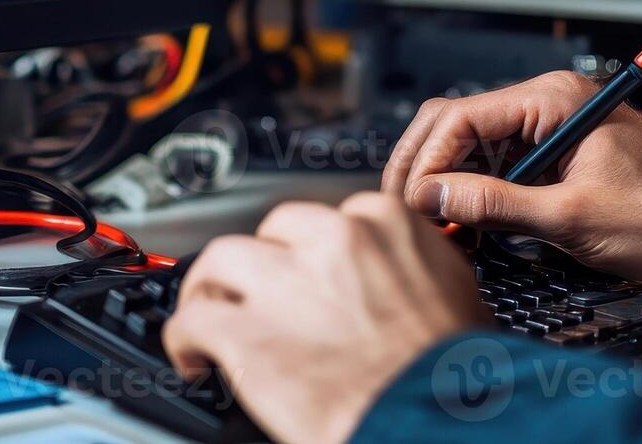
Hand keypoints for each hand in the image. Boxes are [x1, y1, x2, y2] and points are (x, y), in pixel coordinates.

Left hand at [163, 192, 488, 443]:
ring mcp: (284, 283)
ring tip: (210, 316)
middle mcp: (333, 242)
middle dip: (262, 266)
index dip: (313, 254)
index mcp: (386, 225)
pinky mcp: (245, 335)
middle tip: (261, 299)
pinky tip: (193, 359)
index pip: (330, 218)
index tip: (308, 275)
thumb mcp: (458, 297)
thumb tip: (403, 280)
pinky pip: (192, 322)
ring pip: (219, 261)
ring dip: (211, 291)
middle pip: (269, 233)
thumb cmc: (456, 377)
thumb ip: (416, 271)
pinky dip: (184, 340)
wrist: (437, 422)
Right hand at [382, 70, 641, 283]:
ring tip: (428, 225)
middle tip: (405, 214)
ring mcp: (547, 127)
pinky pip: (494, 163)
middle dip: (424, 168)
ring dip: (444, 182)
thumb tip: (433, 199)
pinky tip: (459, 224)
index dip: (426, 162)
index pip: (459, 117)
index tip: (412, 205)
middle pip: (455, 123)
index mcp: (552, 100)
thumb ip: (496, 205)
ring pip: (469, 144)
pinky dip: (470, 191)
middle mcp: (545, 103)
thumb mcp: (573, 218)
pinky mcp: (552, 154)